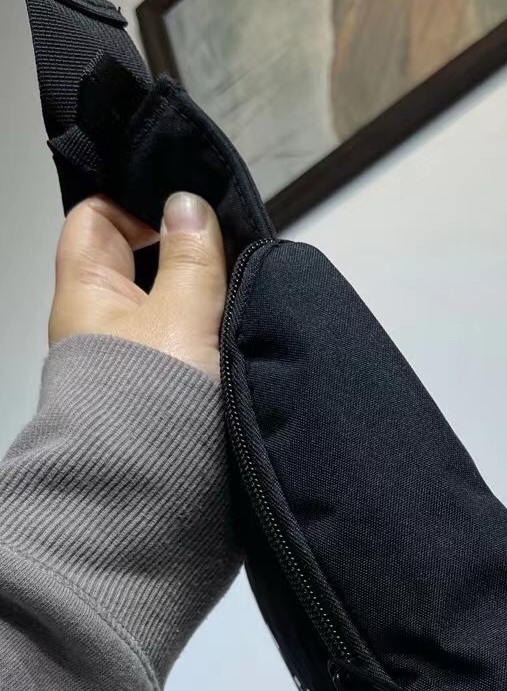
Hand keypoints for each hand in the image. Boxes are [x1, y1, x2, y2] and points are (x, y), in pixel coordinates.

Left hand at [48, 192, 225, 381]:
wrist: (153, 486)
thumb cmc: (150, 398)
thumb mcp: (180, 317)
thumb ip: (190, 260)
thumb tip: (188, 203)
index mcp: (86, 294)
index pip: (95, 220)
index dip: (134, 204)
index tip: (184, 211)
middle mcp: (100, 323)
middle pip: (135, 263)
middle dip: (179, 252)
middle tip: (222, 247)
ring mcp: (128, 357)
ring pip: (162, 304)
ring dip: (197, 297)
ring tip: (236, 291)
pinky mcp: (157, 387)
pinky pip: (179, 342)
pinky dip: (204, 333)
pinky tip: (232, 334)